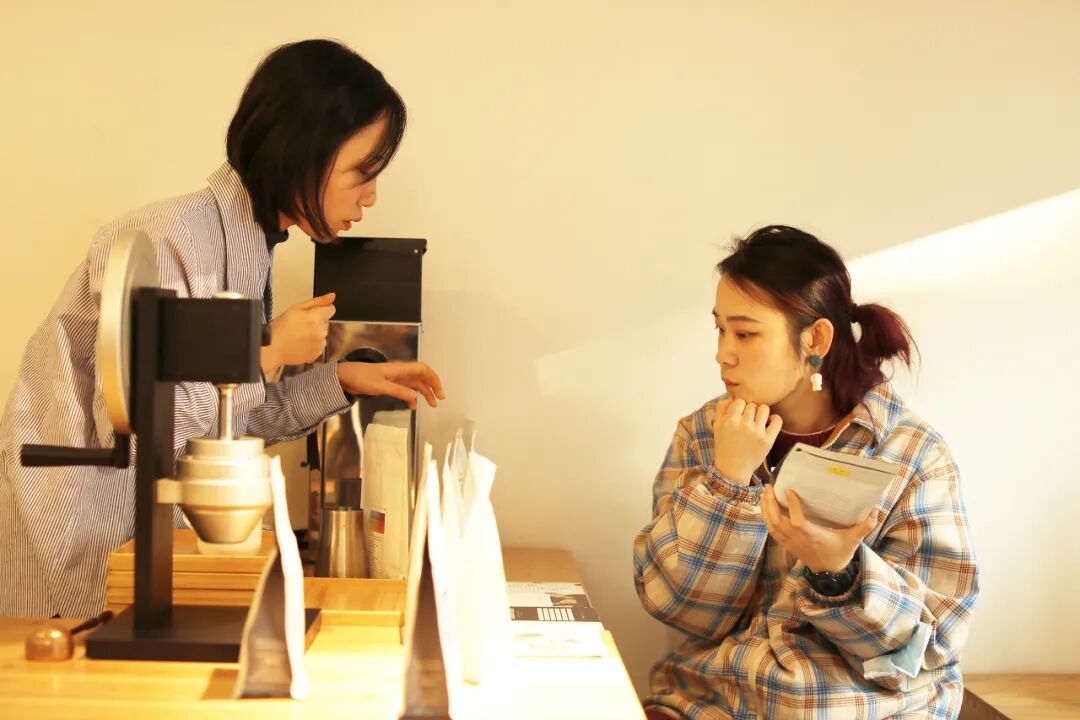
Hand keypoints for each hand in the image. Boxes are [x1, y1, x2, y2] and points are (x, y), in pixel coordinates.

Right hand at [261, 293, 336, 372]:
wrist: (273, 348)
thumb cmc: (281, 328)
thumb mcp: (296, 308)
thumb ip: (317, 302)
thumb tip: (331, 296)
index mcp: (316, 318)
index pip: (331, 309)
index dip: (321, 310)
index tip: (312, 313)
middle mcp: (321, 332)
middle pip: (326, 322)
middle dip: (317, 321)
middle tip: (301, 325)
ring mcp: (320, 344)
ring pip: (323, 334)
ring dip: (315, 333)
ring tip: (299, 335)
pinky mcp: (318, 353)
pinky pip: (319, 345)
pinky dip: (313, 344)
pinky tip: (301, 343)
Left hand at [336, 361, 445, 408]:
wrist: (345, 377)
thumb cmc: (362, 378)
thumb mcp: (379, 386)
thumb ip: (397, 390)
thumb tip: (415, 396)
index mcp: (400, 369)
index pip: (423, 370)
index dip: (433, 379)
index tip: (439, 392)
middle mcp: (400, 372)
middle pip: (422, 377)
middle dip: (432, 387)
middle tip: (438, 401)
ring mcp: (395, 378)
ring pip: (415, 384)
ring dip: (424, 393)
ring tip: (431, 405)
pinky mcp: (390, 384)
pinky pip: (405, 389)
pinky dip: (411, 396)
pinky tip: (413, 405)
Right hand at [712, 398, 782, 484]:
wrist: (733, 469)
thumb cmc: (725, 446)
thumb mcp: (717, 426)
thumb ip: (721, 408)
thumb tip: (732, 396)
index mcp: (729, 420)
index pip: (740, 401)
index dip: (739, 407)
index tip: (739, 415)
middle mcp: (743, 425)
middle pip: (752, 405)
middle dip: (750, 411)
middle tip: (747, 422)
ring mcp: (757, 432)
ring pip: (764, 409)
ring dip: (761, 413)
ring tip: (757, 422)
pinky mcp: (768, 440)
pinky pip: (777, 420)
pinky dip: (774, 419)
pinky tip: (768, 424)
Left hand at [761, 485, 877, 572]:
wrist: (829, 573)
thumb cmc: (840, 553)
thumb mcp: (853, 540)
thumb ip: (865, 526)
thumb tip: (877, 511)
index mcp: (813, 536)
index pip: (797, 521)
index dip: (791, 506)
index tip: (788, 490)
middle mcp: (798, 539)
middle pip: (777, 521)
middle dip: (770, 504)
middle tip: (769, 487)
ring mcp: (790, 542)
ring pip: (771, 525)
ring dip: (765, 509)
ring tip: (765, 494)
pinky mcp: (786, 544)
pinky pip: (772, 531)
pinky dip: (766, 518)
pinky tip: (766, 507)